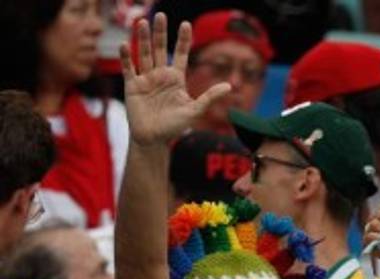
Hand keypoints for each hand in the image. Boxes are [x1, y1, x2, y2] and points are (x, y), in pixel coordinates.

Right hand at [120, 14, 231, 145]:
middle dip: (160, 33)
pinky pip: (129, 69)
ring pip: (144, 54)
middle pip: (160, 49)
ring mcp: (145, 79)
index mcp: (176, 79)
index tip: (186, 24)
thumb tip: (229, 86)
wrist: (153, 139)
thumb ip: (209, 97)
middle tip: (161, 15)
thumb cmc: (175, 126)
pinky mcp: (132, 86)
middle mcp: (160, 75)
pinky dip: (126, 57)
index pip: (181, 54)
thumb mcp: (195, 110)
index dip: (184, 40)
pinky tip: (125, 44)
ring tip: (143, 22)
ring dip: (143, 39)